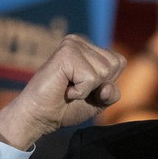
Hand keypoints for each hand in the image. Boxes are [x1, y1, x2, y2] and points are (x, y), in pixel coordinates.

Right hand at [0, 34, 124, 149]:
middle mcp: (79, 41)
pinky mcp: (66, 53)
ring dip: (88, 89)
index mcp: (87, 47)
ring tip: (68, 88)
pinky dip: (80, 91)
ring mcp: (72, 45)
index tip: (84, 88)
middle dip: (99, 85)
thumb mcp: (98, 101)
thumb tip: (107, 87)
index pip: (119, 62)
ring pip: (104, 71)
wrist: (38, 117)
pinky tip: (64, 89)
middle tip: (75, 89)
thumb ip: (111, 92)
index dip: (106, 83)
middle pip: (114, 65)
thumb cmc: (65, 108)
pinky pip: (91, 78)